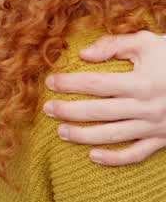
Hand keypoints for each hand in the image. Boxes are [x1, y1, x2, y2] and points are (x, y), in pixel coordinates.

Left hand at [44, 30, 165, 165]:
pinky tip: (93, 156)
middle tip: (47, 108)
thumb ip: (114, 45)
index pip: (96, 84)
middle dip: (70, 111)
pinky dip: (115, 158)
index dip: (70, 83)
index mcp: (142, 82)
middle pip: (100, 111)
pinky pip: (137, 153)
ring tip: (61, 132)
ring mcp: (155, 126)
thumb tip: (83, 54)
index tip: (50, 81)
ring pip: (114, 135)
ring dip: (84, 136)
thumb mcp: (148, 42)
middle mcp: (147, 107)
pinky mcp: (163, 139)